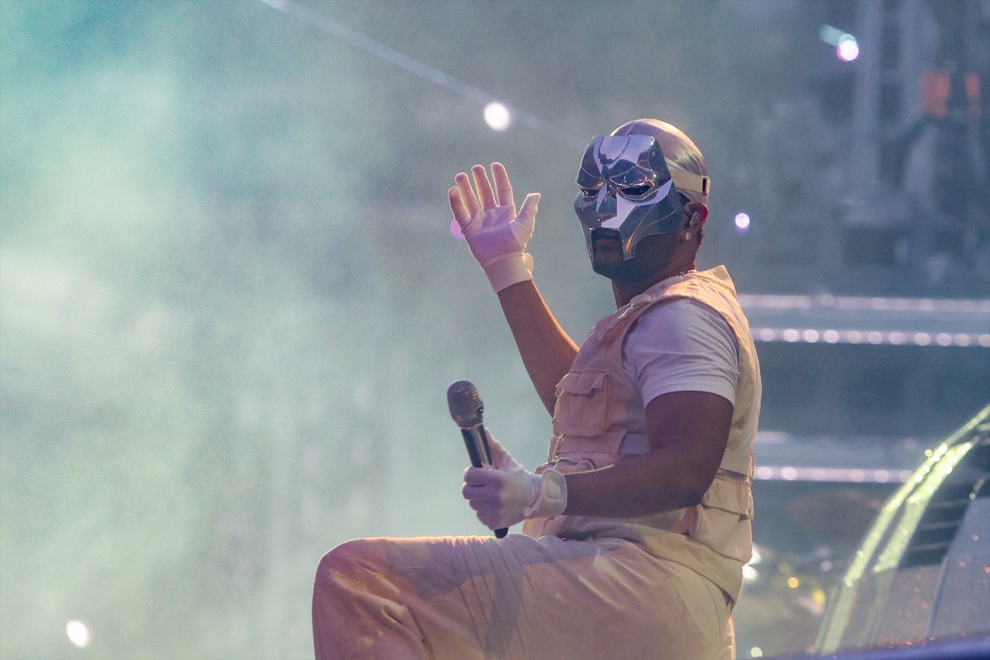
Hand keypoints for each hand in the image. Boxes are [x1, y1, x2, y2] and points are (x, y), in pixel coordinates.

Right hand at [448, 163, 539, 292]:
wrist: (503, 260)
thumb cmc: (516, 243)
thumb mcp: (525, 223)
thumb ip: (529, 207)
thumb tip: (535, 194)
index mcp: (506, 212)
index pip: (502, 190)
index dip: (499, 177)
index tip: (495, 165)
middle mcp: (492, 214)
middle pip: (485, 193)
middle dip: (481, 180)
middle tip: (476, 168)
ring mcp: (480, 221)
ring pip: (471, 200)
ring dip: (466, 188)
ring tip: (461, 175)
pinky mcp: (469, 229)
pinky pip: (460, 213)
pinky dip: (456, 202)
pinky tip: (453, 190)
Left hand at [461, 433, 566, 530]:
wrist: (534, 500)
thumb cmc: (518, 478)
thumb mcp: (508, 462)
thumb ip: (493, 448)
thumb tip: (482, 431)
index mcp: (498, 480)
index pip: (469, 476)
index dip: (471, 474)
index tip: (476, 473)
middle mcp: (495, 497)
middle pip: (466, 492)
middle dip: (472, 487)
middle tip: (481, 485)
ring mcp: (494, 512)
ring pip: (472, 504)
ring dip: (478, 499)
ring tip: (491, 496)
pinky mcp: (494, 523)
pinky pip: (479, 515)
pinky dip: (484, 511)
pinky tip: (494, 506)